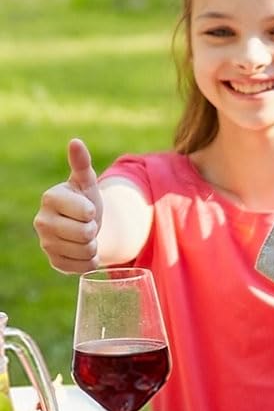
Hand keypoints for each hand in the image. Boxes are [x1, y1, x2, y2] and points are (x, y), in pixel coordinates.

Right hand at [35, 139, 103, 272]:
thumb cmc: (85, 200)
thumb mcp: (86, 183)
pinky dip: (91, 261)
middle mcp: (41, 221)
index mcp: (50, 198)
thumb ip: (81, 164)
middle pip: (85, 234)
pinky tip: (84, 251)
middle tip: (87, 224)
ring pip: (85, 251)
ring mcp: (46, 243)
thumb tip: (75, 142)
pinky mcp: (54, 261)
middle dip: (94, 230)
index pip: (85, 212)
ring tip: (86, 237)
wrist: (84, 226)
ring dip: (93, 245)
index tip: (86, 209)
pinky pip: (82, 267)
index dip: (92, 212)